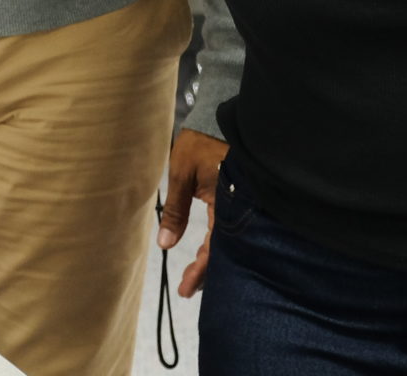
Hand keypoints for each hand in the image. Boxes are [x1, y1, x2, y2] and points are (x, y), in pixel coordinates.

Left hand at [158, 128, 226, 297]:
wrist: (220, 116)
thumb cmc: (200, 142)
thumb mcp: (182, 173)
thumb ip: (176, 210)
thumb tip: (164, 244)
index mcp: (225, 204)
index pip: (214, 248)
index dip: (200, 271)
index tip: (186, 290)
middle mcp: (237, 207)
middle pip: (225, 250)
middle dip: (207, 271)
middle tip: (189, 289)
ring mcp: (241, 202)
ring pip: (228, 240)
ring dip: (213, 258)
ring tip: (196, 275)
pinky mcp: (240, 196)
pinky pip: (231, 226)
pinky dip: (220, 241)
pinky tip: (210, 248)